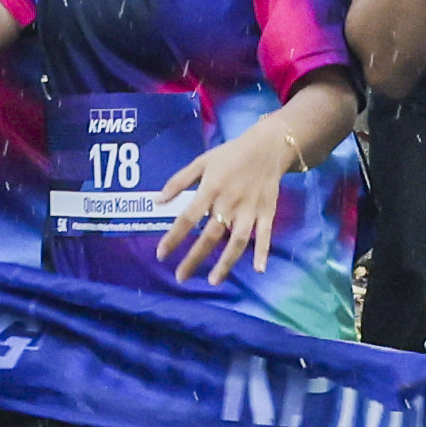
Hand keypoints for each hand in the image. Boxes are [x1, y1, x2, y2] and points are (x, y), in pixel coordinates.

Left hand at [154, 126, 294, 285]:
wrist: (268, 146)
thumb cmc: (230, 155)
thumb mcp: (201, 162)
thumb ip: (178, 181)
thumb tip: (157, 201)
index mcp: (210, 188)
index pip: (187, 217)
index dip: (173, 237)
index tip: (161, 255)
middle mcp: (229, 202)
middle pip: (210, 235)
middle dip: (195, 258)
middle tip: (181, 277)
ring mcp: (250, 209)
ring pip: (237, 240)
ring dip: (226, 262)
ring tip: (214, 281)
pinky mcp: (267, 212)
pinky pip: (265, 235)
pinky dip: (263, 252)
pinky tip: (259, 270)